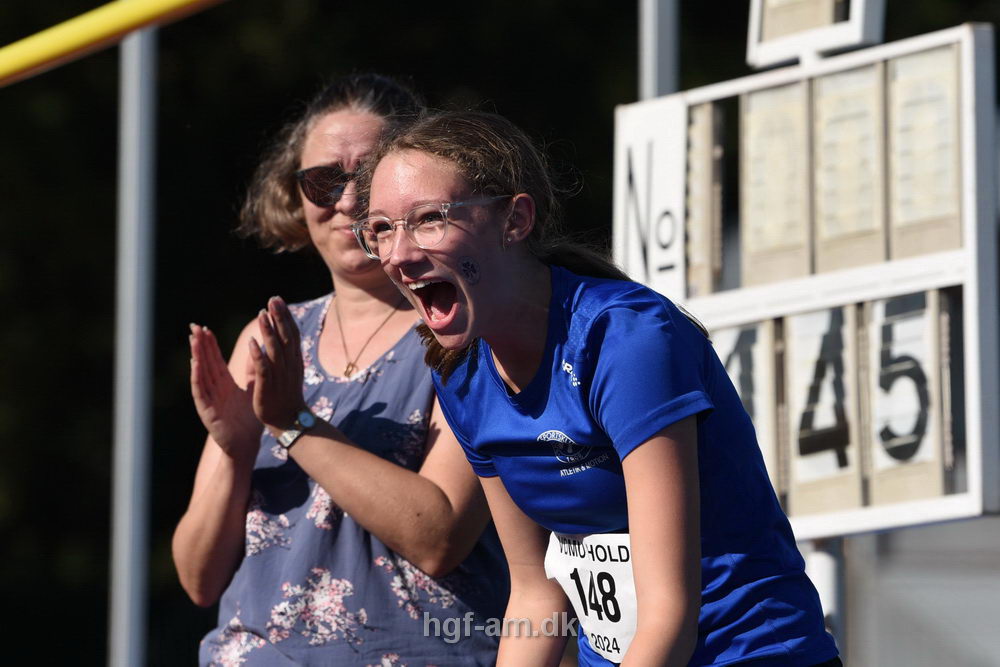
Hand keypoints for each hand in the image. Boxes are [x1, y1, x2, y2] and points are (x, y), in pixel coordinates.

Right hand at [189, 324, 260, 460]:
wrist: (247, 444)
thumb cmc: (250, 420)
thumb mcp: (254, 390)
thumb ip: (254, 372)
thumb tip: (259, 351)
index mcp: (224, 384)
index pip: (215, 360)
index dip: (210, 345)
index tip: (205, 329)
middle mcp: (214, 389)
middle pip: (205, 363)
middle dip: (200, 345)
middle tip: (194, 326)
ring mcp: (208, 399)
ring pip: (200, 373)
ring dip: (196, 355)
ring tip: (193, 339)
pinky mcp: (206, 410)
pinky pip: (200, 391)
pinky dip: (196, 377)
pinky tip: (195, 363)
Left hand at [247, 296, 306, 434]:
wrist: (289, 421)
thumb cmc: (286, 395)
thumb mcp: (289, 371)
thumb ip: (285, 353)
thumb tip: (280, 334)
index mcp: (294, 360)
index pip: (292, 334)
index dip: (285, 316)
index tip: (278, 300)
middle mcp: (289, 365)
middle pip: (286, 337)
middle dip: (279, 317)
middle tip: (273, 299)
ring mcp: (280, 376)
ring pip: (275, 350)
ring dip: (269, 331)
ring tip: (262, 314)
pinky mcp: (268, 387)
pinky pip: (263, 369)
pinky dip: (258, 355)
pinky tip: (252, 342)